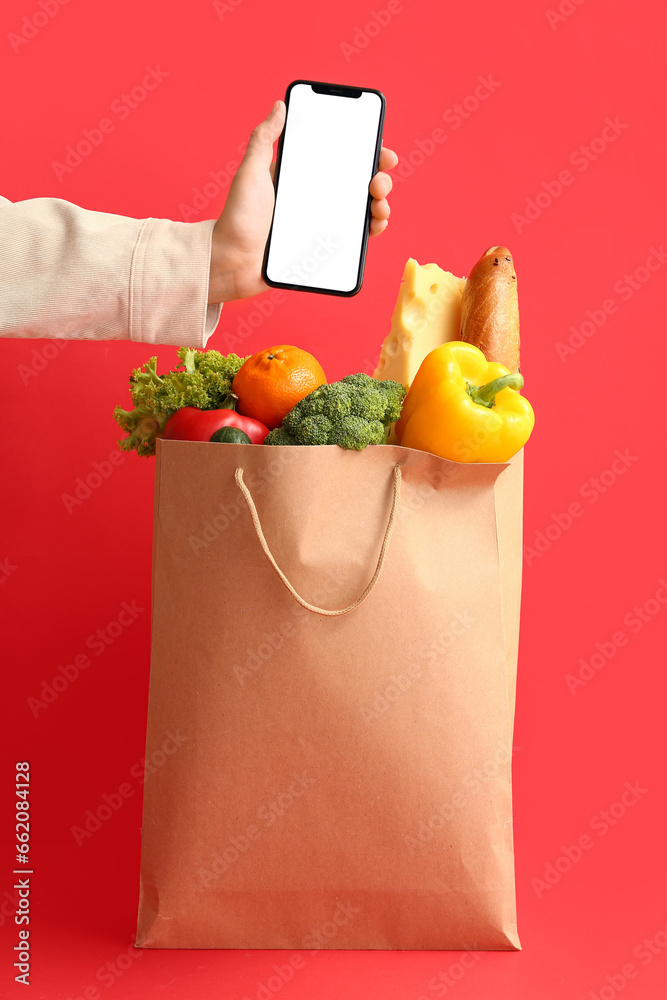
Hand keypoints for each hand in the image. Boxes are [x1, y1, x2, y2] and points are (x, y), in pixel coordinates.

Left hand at [208, 100, 398, 303]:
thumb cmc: (237, 217)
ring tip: (379, 206)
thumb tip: (279, 105)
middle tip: (378, 182)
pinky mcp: (323, 247)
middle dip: (379, 178)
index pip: (340, 158)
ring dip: (381, 204)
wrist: (232, 261)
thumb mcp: (251, 172)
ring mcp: (321, 223)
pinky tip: (375, 225)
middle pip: (358, 183)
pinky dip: (371, 229)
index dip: (366, 152)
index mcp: (302, 177)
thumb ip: (264, 138)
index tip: (381, 150)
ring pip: (362, 209)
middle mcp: (315, 198)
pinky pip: (355, 238)